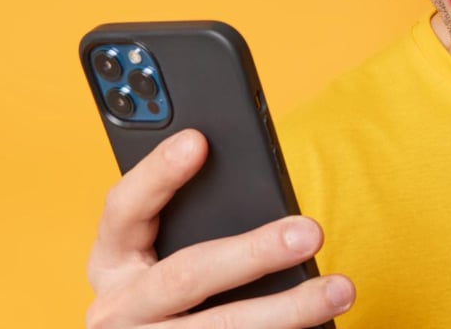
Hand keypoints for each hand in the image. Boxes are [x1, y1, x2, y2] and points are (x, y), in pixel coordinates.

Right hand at [86, 129, 354, 327]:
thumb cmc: (170, 288)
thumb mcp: (163, 252)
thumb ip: (193, 221)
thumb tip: (263, 195)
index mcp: (110, 261)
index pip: (123, 209)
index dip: (156, 174)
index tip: (198, 140)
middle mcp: (118, 307)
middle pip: (186, 276)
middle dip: (253, 254)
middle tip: (311, 232)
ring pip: (221, 328)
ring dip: (288, 310)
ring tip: (340, 290)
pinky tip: (321, 324)